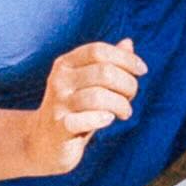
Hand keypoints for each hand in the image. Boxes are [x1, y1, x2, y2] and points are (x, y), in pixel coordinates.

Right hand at [22, 35, 146, 178]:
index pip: (98, 50)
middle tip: (131, 97)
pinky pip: (82, 120)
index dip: (125, 58)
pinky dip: (101, 119)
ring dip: (121, 104)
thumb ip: (107, 64)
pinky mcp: (59, 128)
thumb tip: (128, 43)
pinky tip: (109, 119)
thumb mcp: (88, 84)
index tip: (142, 70)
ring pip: (98, 96)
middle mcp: (59, 80)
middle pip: (103, 72)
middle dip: (127, 84)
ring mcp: (58, 105)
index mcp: (66, 64)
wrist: (43, 142)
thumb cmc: (74, 110)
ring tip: (124, 112)